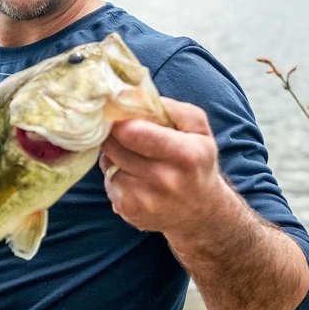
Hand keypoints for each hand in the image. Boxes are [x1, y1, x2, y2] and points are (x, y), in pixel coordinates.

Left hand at [98, 97, 233, 236]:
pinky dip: (115, 174)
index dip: (119, 119)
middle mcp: (163, 180)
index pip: (132, 132)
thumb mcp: (199, 130)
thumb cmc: (197, 163)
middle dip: (114, 133)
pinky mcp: (128, 210)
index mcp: (184, 155)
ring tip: (133, 155)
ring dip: (114, 155)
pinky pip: (108, 181)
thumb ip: (172, 108)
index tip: (118, 113)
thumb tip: (137, 97)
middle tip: (122, 130)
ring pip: (107, 162)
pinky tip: (133, 176)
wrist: (200, 212)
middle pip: (114, 145)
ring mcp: (144, 199)